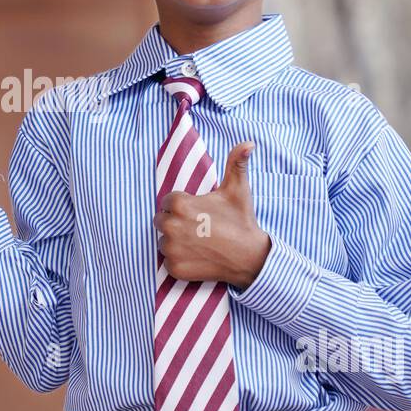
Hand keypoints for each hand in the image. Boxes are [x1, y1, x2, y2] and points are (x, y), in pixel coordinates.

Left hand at [153, 141, 272, 290]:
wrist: (250, 257)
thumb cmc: (241, 221)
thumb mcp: (237, 188)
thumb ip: (236, 162)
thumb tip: (248, 143)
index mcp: (179, 204)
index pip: (167, 203)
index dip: (182, 207)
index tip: (198, 213)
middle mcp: (170, 226)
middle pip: (161, 221)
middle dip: (175, 223)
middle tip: (198, 228)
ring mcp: (171, 249)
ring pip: (163, 241)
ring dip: (175, 242)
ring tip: (197, 242)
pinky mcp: (175, 268)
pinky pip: (167, 262)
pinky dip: (178, 260)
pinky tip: (196, 256)